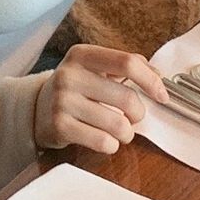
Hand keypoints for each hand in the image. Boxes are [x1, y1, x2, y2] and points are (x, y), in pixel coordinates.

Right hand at [33, 44, 168, 154]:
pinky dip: (111, 145)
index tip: (162, 96)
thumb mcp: (94, 68)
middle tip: (133, 118)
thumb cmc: (77, 88)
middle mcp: (70, 75)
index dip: (151, 81)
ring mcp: (62, 101)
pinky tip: (103, 139)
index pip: (127, 63)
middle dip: (139, 114)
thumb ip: (126, 66)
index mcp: (82, 55)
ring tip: (119, 130)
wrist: (37, 108)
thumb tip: (158, 76)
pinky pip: (103, 142)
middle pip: (127, 98)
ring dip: (126, 133)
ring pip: (118, 125)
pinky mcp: (60, 126)